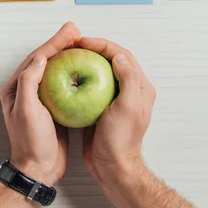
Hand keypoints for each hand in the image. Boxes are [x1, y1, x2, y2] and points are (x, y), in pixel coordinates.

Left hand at [0, 23, 80, 185]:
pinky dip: (74, 74)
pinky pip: (64, 86)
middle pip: (46, 61)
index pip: (37, 58)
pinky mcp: (53, 109)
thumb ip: (30, 82)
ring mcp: (40, 100)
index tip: (71, 31)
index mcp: (15, 88)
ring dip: (68, 56)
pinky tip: (85, 70)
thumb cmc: (30, 142)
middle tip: (77, 31)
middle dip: (61, 44)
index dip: (54, 43)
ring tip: (83, 45)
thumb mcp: (27, 110)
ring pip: (56, 72)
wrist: (39, 169)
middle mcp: (26, 91)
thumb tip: (41, 58)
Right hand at [77, 37, 155, 182]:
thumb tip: (118, 56)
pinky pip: (90, 86)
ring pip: (100, 71)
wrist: (111, 165)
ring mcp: (114, 99)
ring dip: (86, 61)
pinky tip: (67, 76)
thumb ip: (128, 79)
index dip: (103, 44)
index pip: (122, 56)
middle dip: (93, 49)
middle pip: (111, 60)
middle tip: (73, 45)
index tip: (83, 42)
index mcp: (140, 87)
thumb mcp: (128, 107)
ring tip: (69, 56)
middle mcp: (129, 90)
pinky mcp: (101, 107)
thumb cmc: (121, 140)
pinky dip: (80, 78)